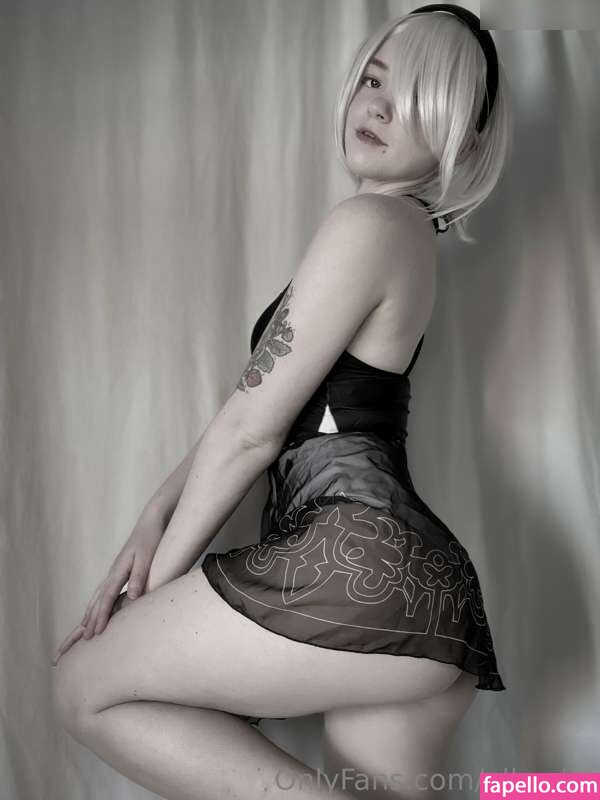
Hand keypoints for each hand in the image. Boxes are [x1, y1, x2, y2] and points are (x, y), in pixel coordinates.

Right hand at [52, 509, 167, 665]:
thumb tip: (133, 596)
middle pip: (94, 603)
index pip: (106, 599)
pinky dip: (95, 608)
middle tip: (80, 640)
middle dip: (85, 623)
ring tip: (80, 634)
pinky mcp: (117, 574)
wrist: (149, 523)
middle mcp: (111, 575)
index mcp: (117, 572)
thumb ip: (139, 576)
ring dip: (87, 617)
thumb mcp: (147, 556)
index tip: (94, 634)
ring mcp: (113, 574)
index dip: (100, 617)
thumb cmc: (151, 539)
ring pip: (95, 600)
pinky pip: (101, 596)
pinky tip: (95, 615)